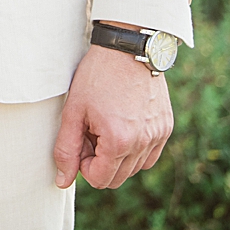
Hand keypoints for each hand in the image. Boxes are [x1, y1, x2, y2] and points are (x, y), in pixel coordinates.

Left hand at [53, 43, 173, 189]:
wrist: (127, 48)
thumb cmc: (97, 76)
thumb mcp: (74, 111)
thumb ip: (66, 149)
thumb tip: (62, 181)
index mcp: (119, 141)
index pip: (99, 180)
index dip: (83, 165)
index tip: (81, 139)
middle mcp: (143, 143)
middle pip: (117, 178)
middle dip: (99, 162)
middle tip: (91, 131)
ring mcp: (158, 135)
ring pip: (134, 168)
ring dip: (117, 156)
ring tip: (106, 124)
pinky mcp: (166, 127)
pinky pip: (150, 155)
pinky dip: (135, 149)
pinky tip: (123, 124)